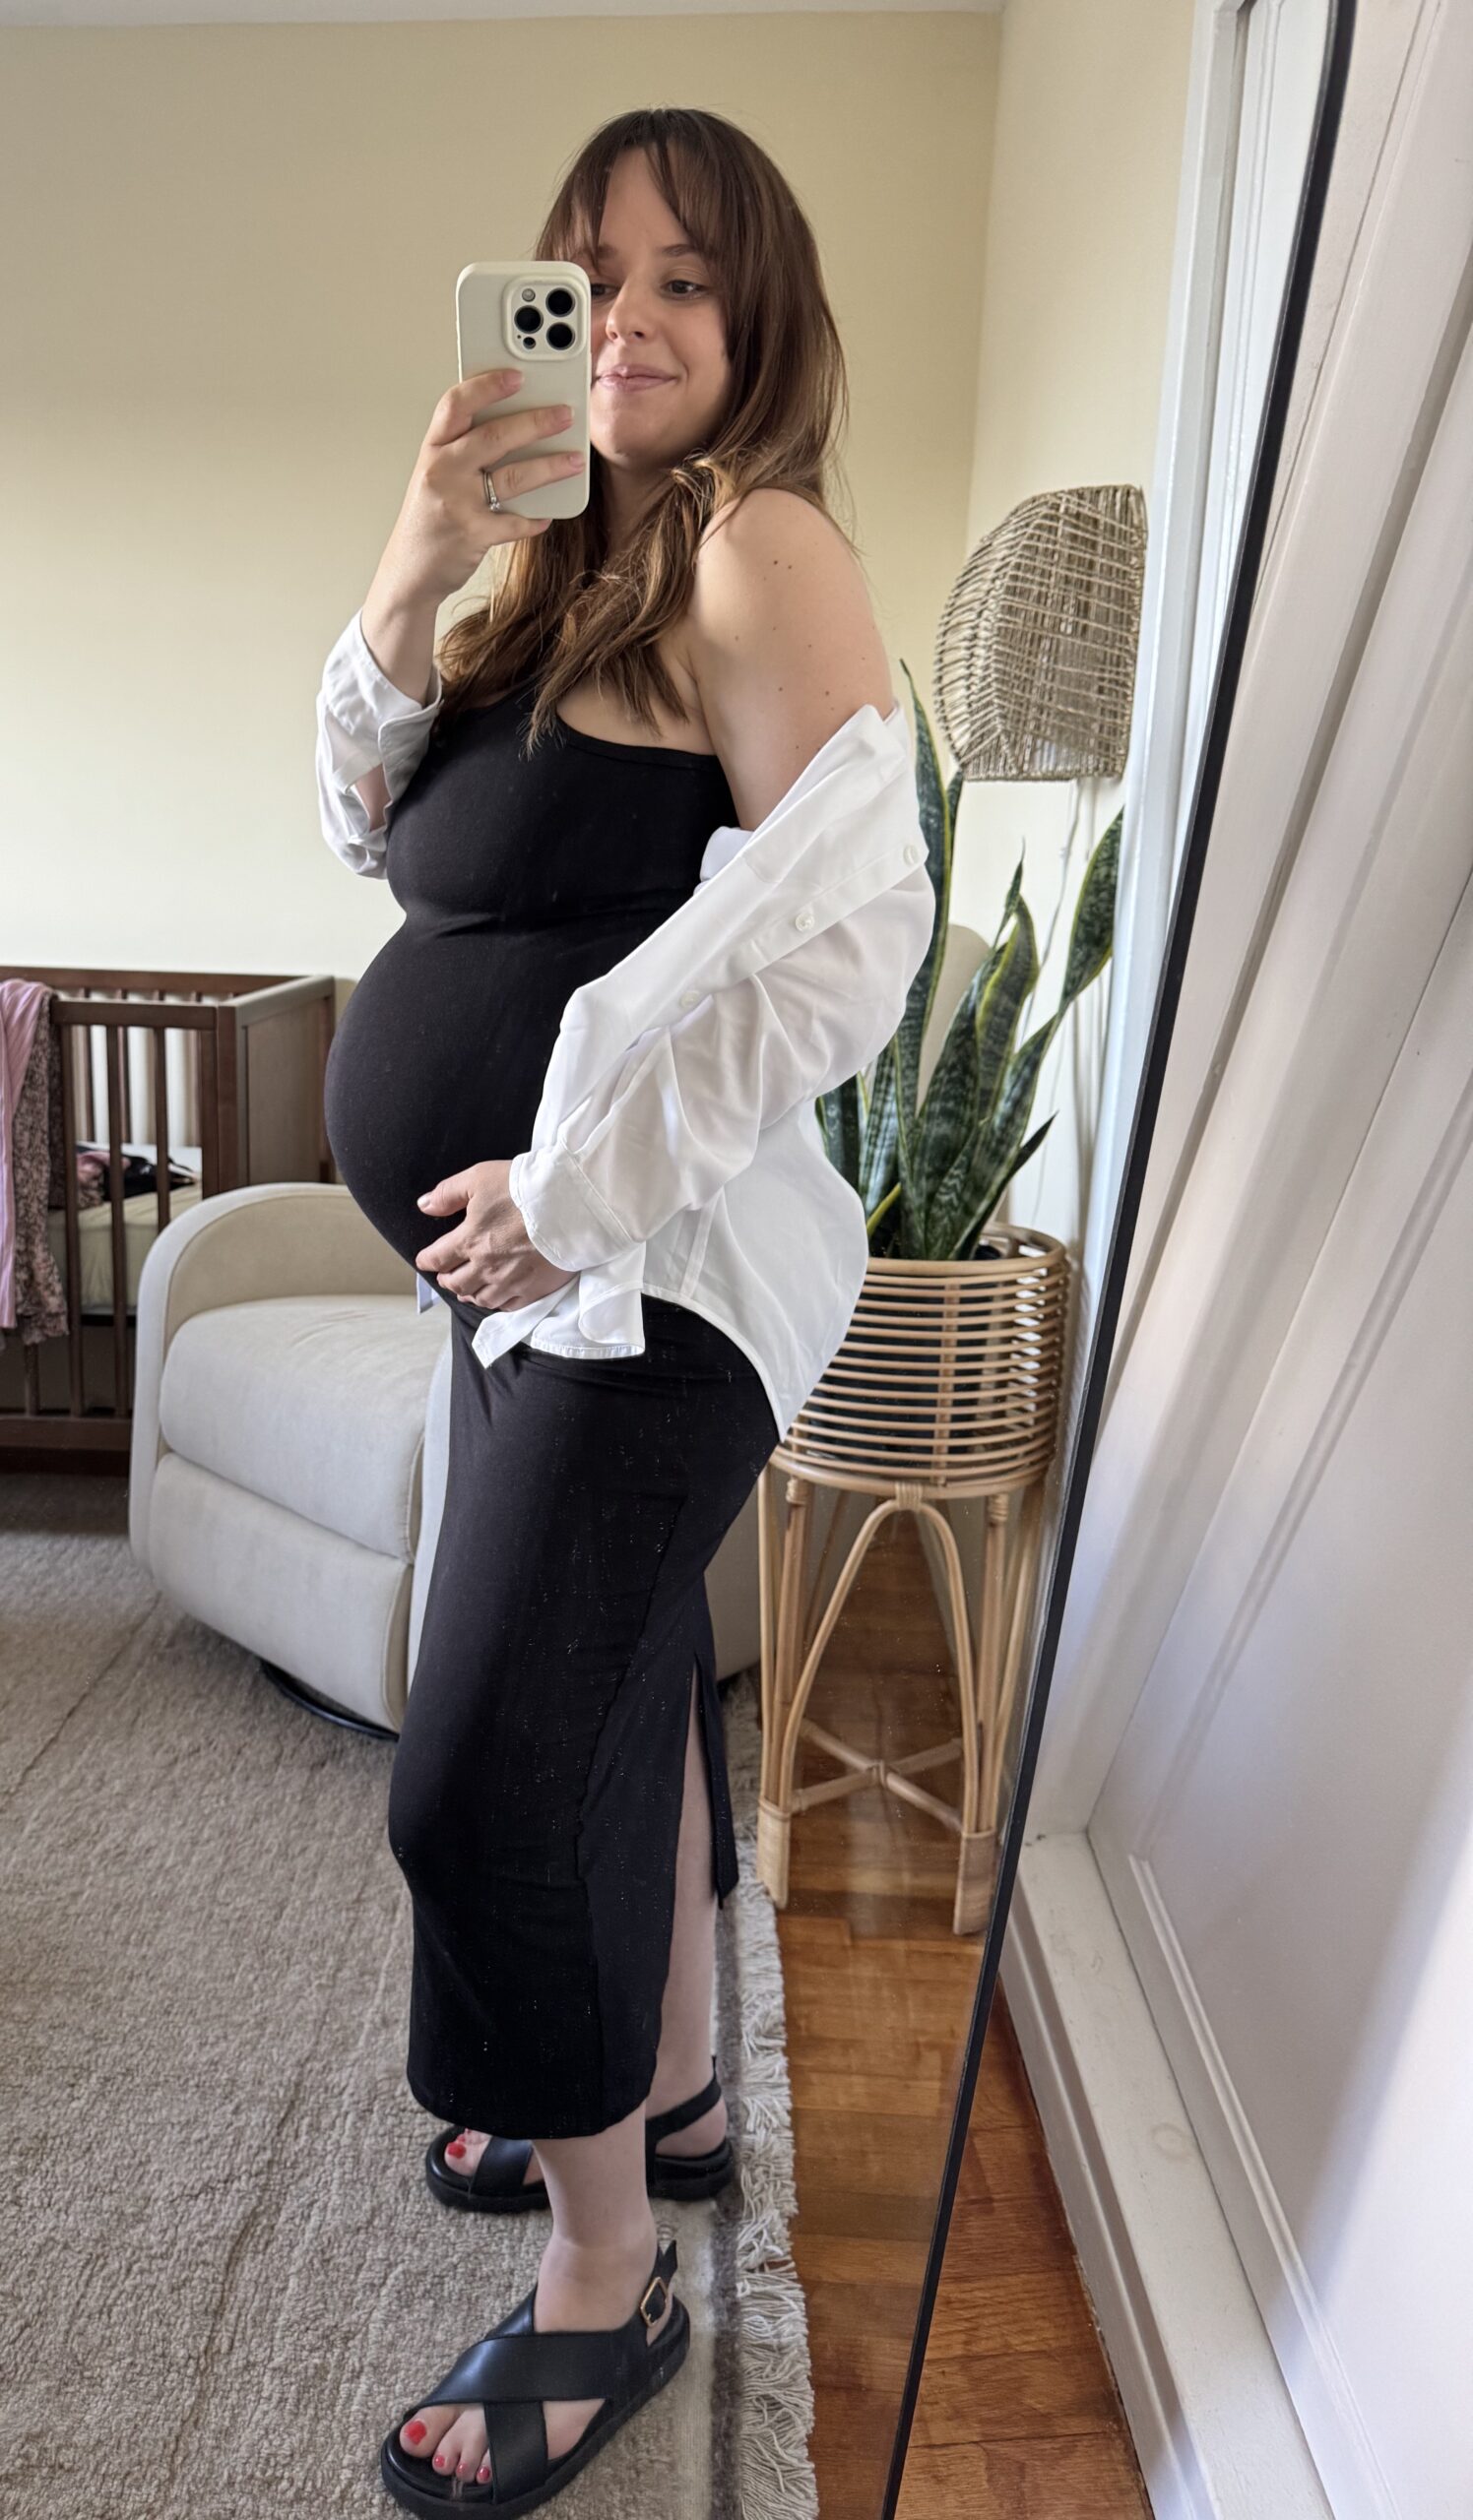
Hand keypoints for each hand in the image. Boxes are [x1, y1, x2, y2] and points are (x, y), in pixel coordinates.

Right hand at [373, 369, 587, 608]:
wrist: (409, 571)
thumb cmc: (429, 518)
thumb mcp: (436, 474)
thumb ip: (465, 449)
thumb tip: (517, 424)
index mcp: (433, 449)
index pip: (456, 404)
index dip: (487, 385)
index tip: (517, 375)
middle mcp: (441, 471)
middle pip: (494, 436)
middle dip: (535, 422)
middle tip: (566, 413)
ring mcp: (456, 503)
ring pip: (512, 477)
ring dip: (550, 466)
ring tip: (575, 460)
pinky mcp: (472, 535)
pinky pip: (515, 522)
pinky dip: (535, 519)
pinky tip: (547, 514)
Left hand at [414, 1158, 574, 1310]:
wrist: (571, 1205)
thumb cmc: (524, 1188)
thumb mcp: (480, 1178)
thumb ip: (447, 1193)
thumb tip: (424, 1206)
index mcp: (469, 1240)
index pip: (437, 1258)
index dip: (427, 1260)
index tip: (425, 1260)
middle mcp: (486, 1267)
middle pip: (456, 1283)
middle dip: (447, 1279)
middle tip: (446, 1276)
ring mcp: (511, 1282)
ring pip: (480, 1299)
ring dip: (469, 1294)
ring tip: (467, 1289)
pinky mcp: (535, 1289)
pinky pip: (509, 1305)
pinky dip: (497, 1303)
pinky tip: (496, 1297)